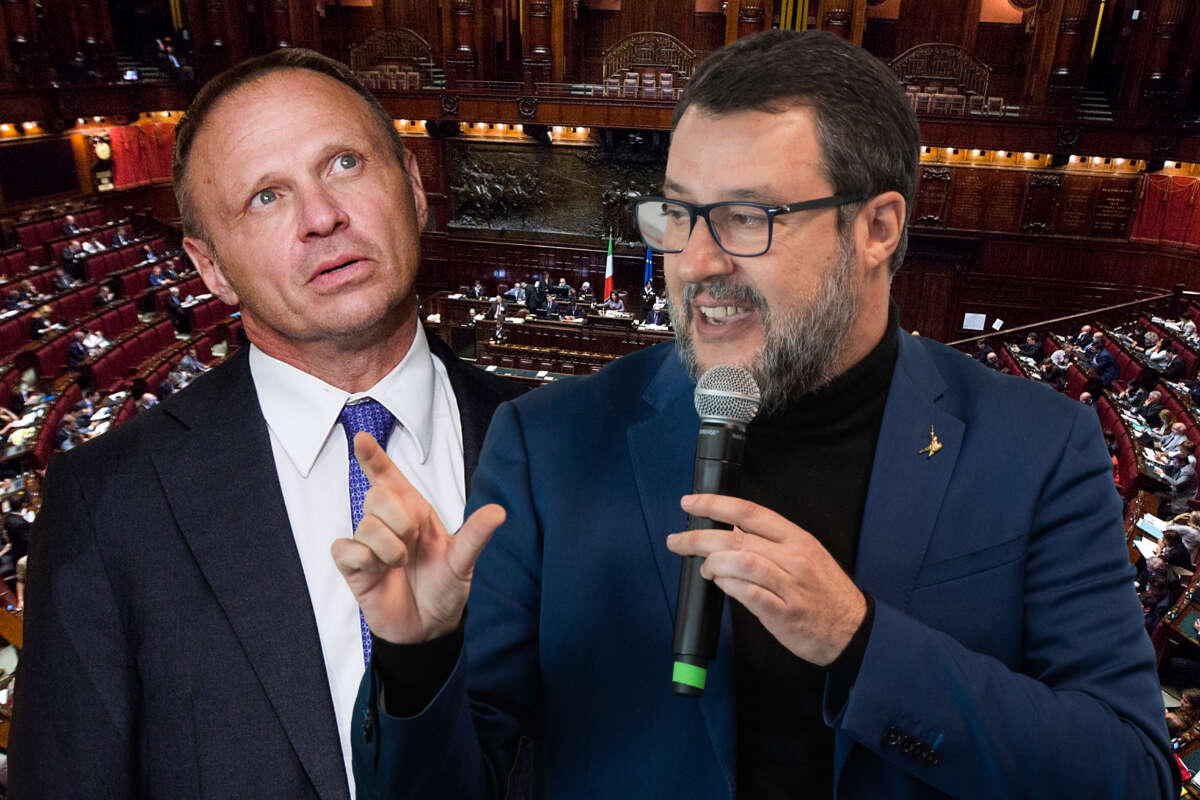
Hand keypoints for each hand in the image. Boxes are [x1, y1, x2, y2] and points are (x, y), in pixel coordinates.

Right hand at [330, 433, 505, 643]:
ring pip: (366, 525)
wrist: (429, 628)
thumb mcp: (463, 561)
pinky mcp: (353, 566)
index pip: (388, 477)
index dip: (373, 457)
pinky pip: (346, 549)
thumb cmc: (444, 587)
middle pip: (377, 495)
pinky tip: (378, 572)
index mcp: (414, 512)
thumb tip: (499, 512)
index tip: (362, 438)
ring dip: (389, 548)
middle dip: (400, 518)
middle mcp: (388, 523)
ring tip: (401, 565)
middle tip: (413, 543)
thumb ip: (476, 535)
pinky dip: (366, 560)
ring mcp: (368, 544)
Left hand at [666, 493, 865, 666]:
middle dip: (699, 537)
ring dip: (713, 564)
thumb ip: (771, 541)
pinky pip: (747, 593)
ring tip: (704, 569)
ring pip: (741, 562)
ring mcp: (789, 586)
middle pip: (737, 537)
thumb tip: (731, 527)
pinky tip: (721, 584)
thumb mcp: (806, 554)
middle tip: (677, 541)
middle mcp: (793, 558)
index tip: (690, 503)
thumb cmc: (824, 593)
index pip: (750, 511)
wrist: (853, 631)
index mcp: (797, 538)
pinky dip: (728, 586)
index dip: (715, 504)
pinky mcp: (783, 614)